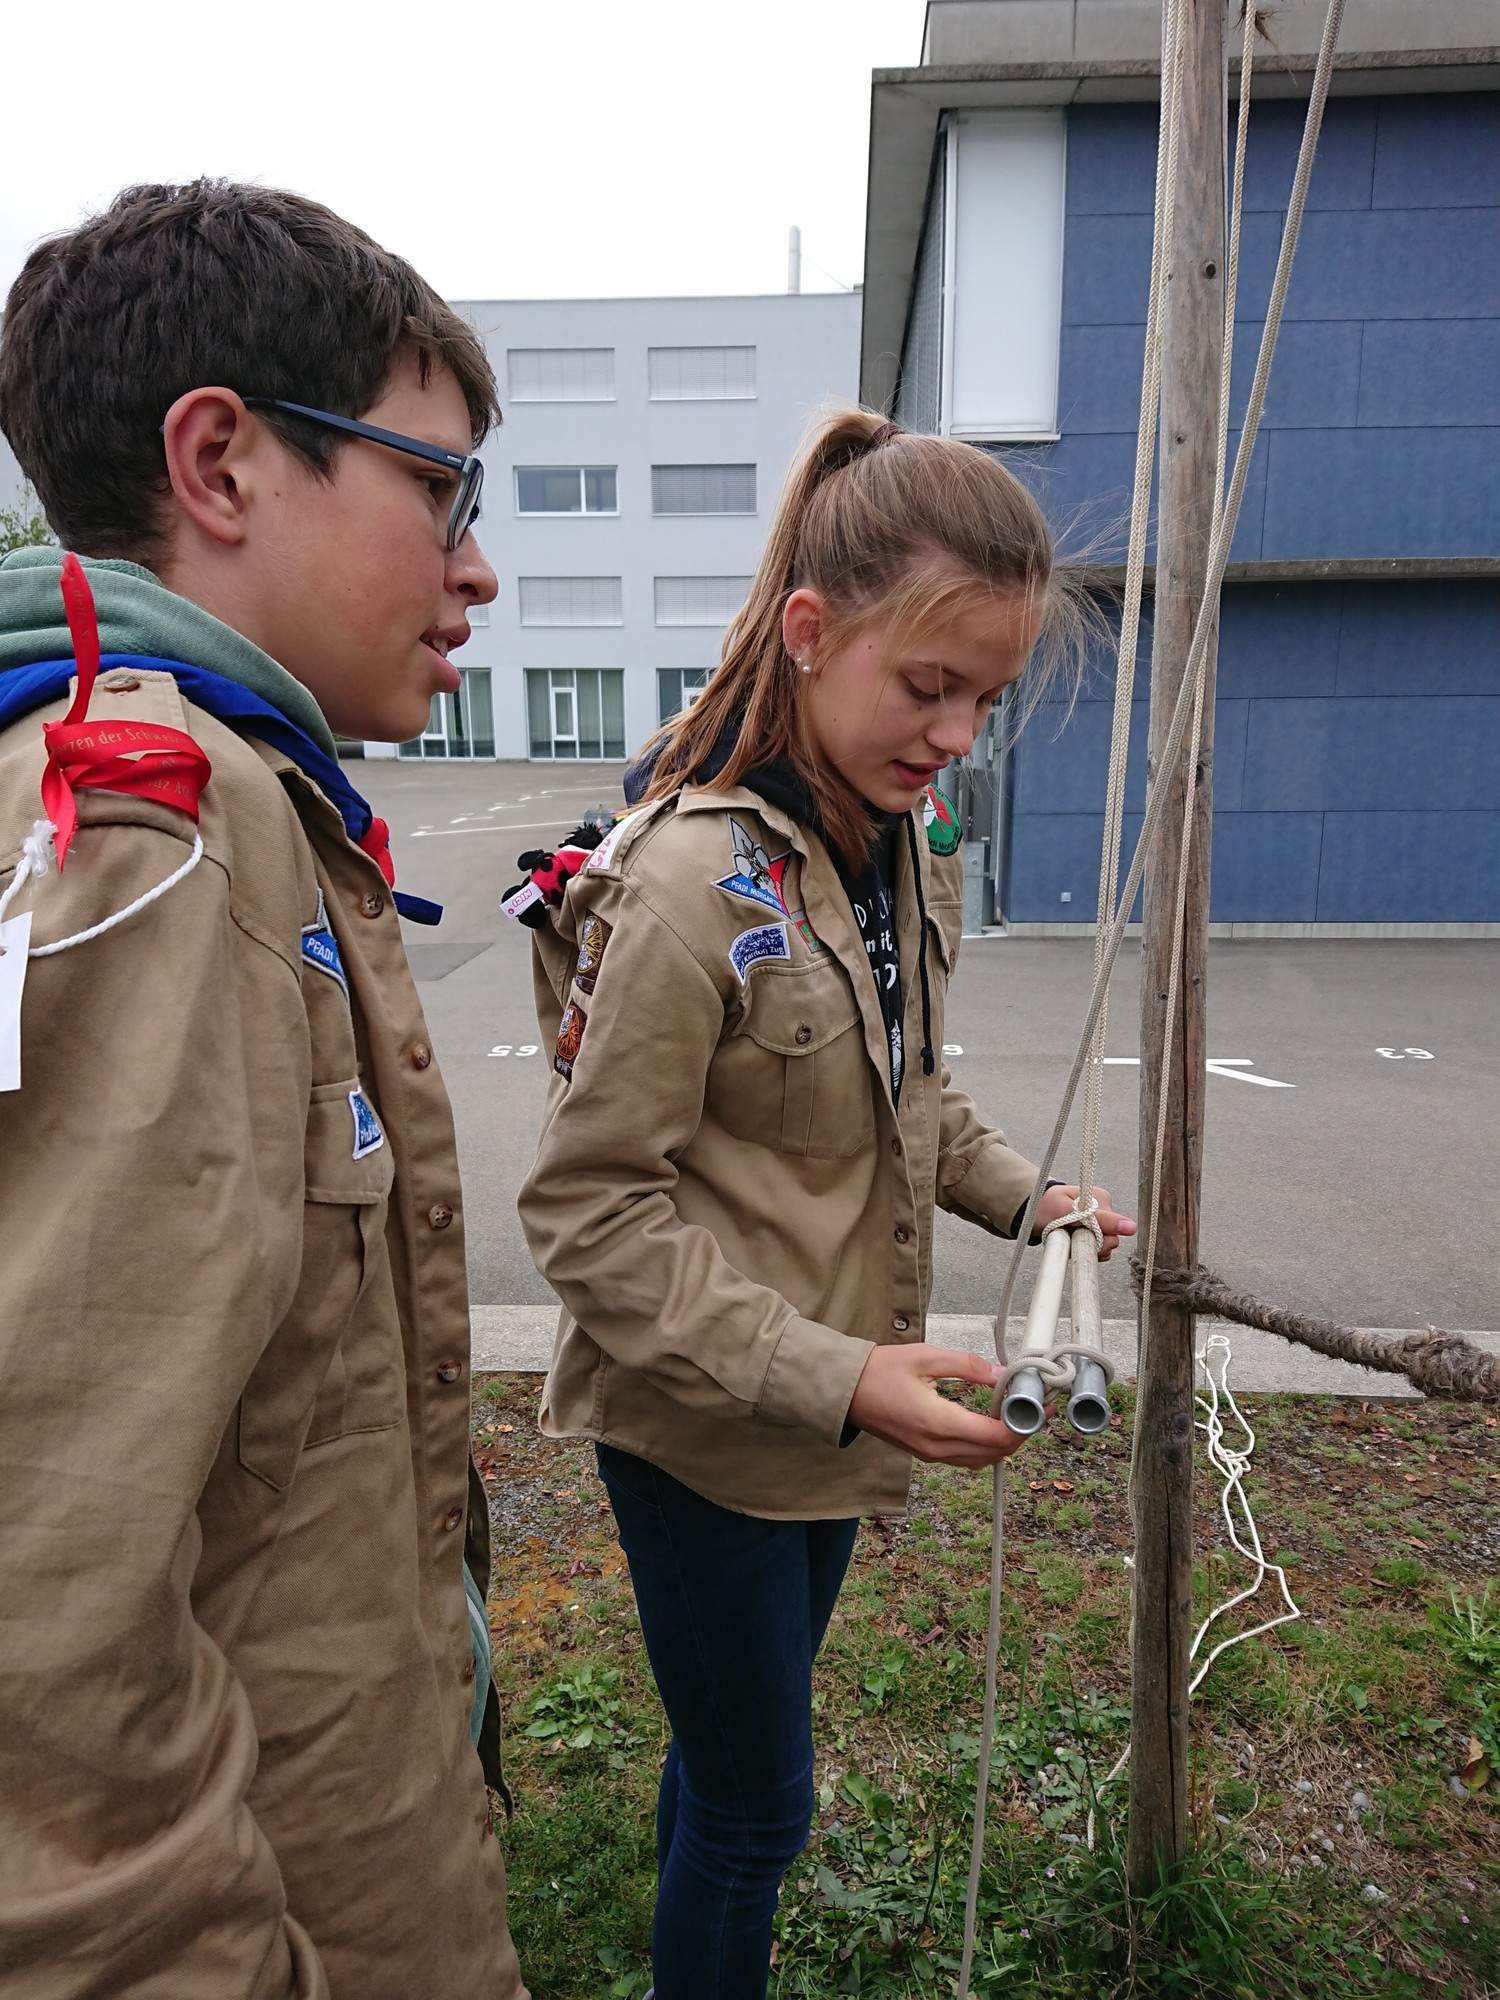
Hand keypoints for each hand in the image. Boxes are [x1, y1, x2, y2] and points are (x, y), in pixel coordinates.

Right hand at [847, 1344, 1029, 1468]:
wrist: (844, 1392)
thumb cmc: (878, 1372)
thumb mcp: (926, 1358)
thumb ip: (968, 1366)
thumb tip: (1002, 1374)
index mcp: (938, 1424)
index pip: (996, 1436)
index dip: (1025, 1423)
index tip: (1042, 1404)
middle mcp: (936, 1447)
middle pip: (995, 1452)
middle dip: (1022, 1431)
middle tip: (1037, 1405)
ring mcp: (930, 1455)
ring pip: (983, 1459)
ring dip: (1006, 1441)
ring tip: (1019, 1412)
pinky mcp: (926, 1454)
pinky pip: (967, 1458)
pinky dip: (987, 1445)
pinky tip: (992, 1422)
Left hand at [1032, 1183, 1135, 1260]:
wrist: (1032, 1212)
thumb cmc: (1047, 1206)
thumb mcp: (1069, 1210)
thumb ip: (1101, 1219)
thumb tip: (1132, 1228)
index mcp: (1102, 1200)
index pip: (1114, 1230)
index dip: (1098, 1241)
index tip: (1078, 1237)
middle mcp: (1105, 1212)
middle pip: (1111, 1241)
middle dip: (1090, 1245)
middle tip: (1069, 1237)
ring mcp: (1099, 1225)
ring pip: (1104, 1249)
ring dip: (1085, 1249)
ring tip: (1067, 1238)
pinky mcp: (1093, 1237)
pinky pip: (1097, 1252)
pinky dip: (1084, 1252)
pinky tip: (1072, 1243)